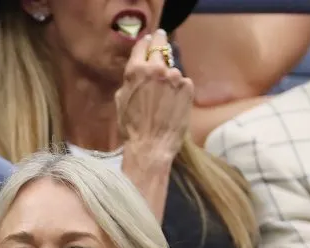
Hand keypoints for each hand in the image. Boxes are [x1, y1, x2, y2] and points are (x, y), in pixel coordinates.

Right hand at [116, 30, 193, 161]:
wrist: (151, 145)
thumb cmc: (131, 126)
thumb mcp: (121, 100)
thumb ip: (130, 81)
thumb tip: (137, 72)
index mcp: (136, 71)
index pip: (142, 45)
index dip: (145, 42)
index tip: (149, 40)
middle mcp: (157, 69)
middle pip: (161, 46)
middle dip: (160, 44)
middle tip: (161, 44)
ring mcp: (175, 76)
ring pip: (171, 68)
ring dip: (168, 75)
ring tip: (164, 93)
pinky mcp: (188, 86)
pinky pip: (181, 82)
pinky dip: (177, 88)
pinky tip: (172, 103)